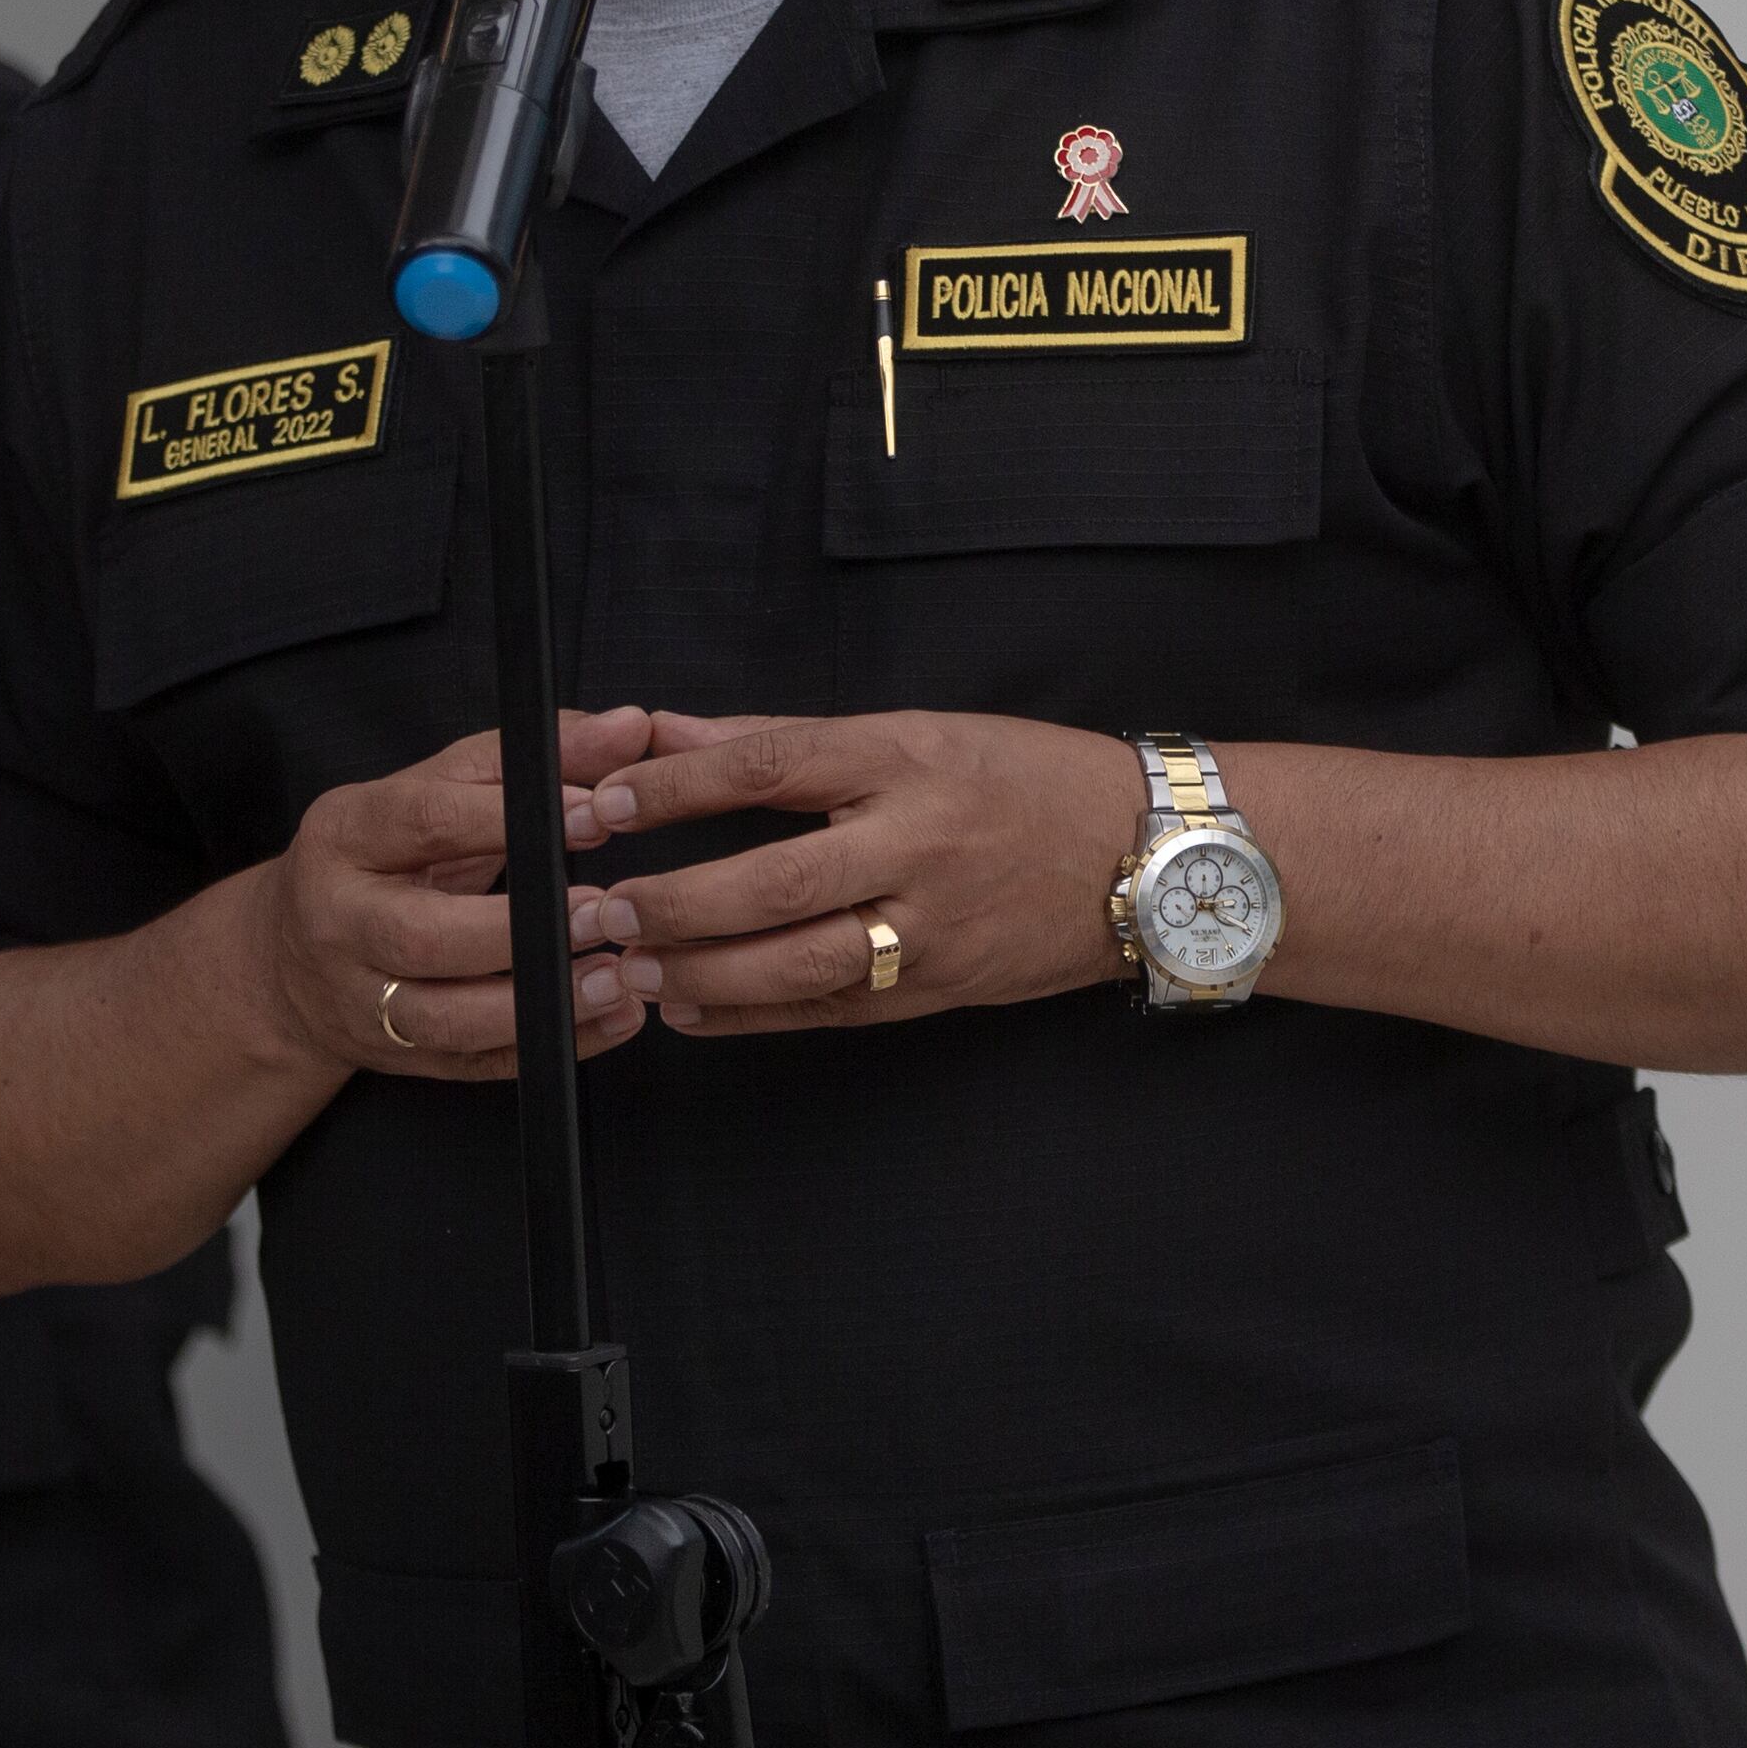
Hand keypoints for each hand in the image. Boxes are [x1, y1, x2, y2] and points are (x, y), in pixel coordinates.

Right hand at [240, 710, 655, 1077]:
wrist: (287, 960)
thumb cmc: (381, 857)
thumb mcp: (431, 790)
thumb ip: (525, 760)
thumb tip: (628, 727)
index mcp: (344, 836)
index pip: (423, 822)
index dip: (508, 819)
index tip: (593, 814)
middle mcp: (340, 922)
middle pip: (422, 935)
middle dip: (516, 929)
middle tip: (601, 911)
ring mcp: (362, 1000)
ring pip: (444, 1018)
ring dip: (535, 1005)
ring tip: (615, 979)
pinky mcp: (397, 1056)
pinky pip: (476, 1064)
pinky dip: (549, 1046)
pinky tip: (609, 1020)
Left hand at [590, 707, 1145, 1034]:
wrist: (1142, 854)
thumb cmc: (1018, 777)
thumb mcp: (910, 730)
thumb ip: (780, 737)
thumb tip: (664, 732)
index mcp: (903, 759)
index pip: (770, 769)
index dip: (678, 788)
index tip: (607, 802)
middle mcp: (917, 843)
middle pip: (775, 882)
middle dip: (677, 902)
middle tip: (604, 908)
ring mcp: (932, 927)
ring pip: (799, 963)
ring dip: (703, 972)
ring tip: (631, 967)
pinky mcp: (939, 989)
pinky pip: (831, 1010)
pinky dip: (752, 1017)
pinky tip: (691, 1009)